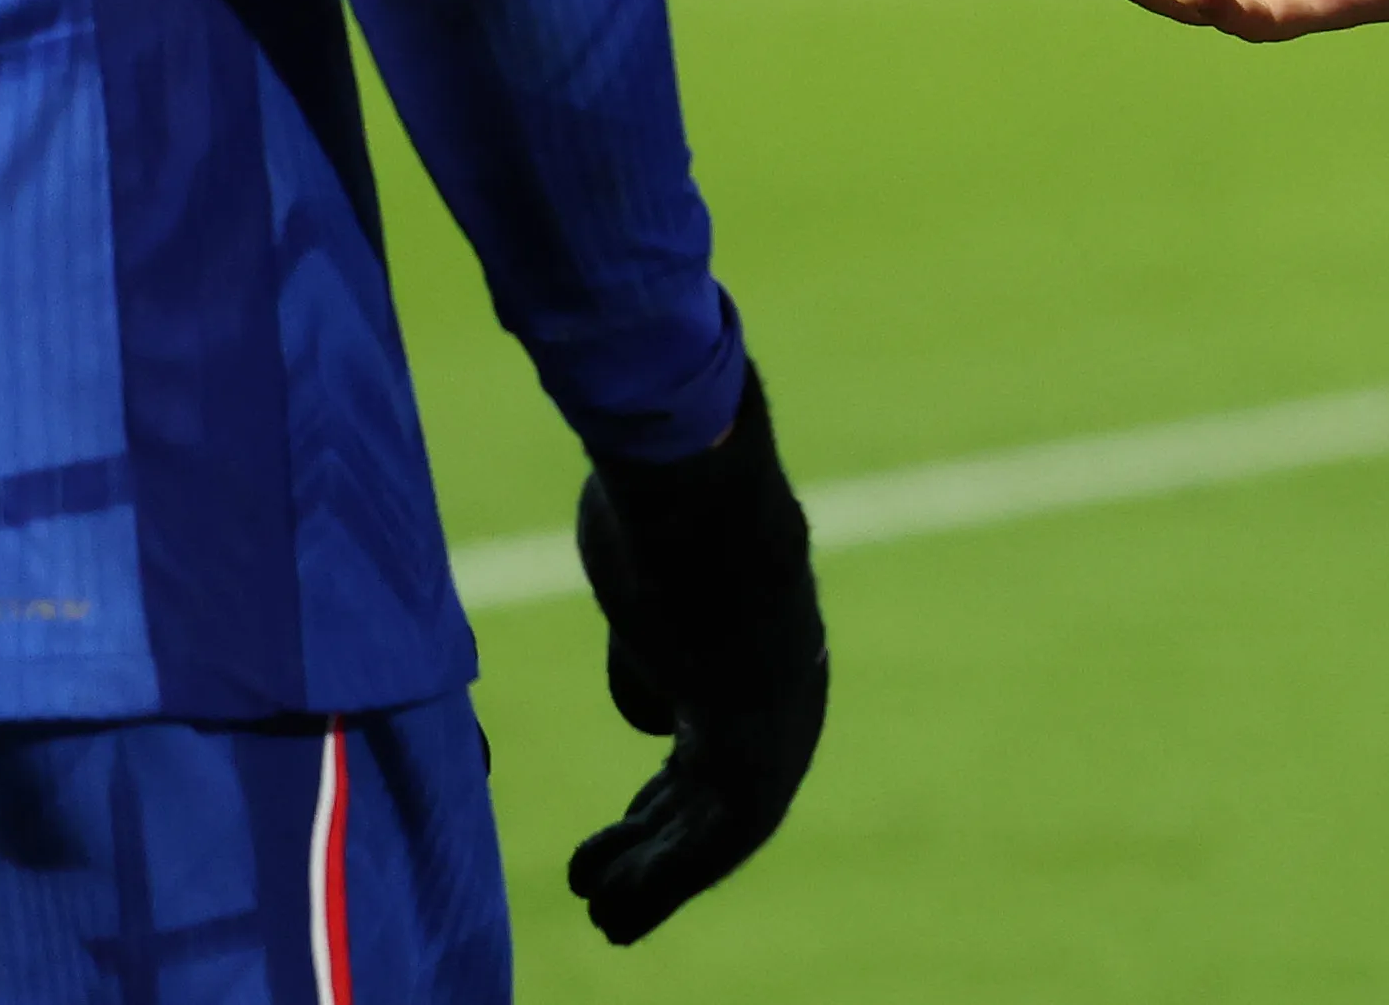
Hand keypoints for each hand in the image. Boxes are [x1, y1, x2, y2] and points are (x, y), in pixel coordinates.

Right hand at [567, 363, 826, 943]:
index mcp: (766, 634)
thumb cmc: (665, 500)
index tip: (628, 823)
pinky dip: (665, 881)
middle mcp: (787, 680)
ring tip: (605, 913)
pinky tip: (620, 906)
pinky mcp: (754, 740)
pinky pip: (714, 837)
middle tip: (601, 881)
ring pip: (721, 824)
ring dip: (659, 874)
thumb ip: (652, 647)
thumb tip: (655, 721)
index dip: (674, 785)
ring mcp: (779, 712)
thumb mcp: (653, 572)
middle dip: (661, 837)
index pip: (724, 730)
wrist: (693, 475)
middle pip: (722, 784)